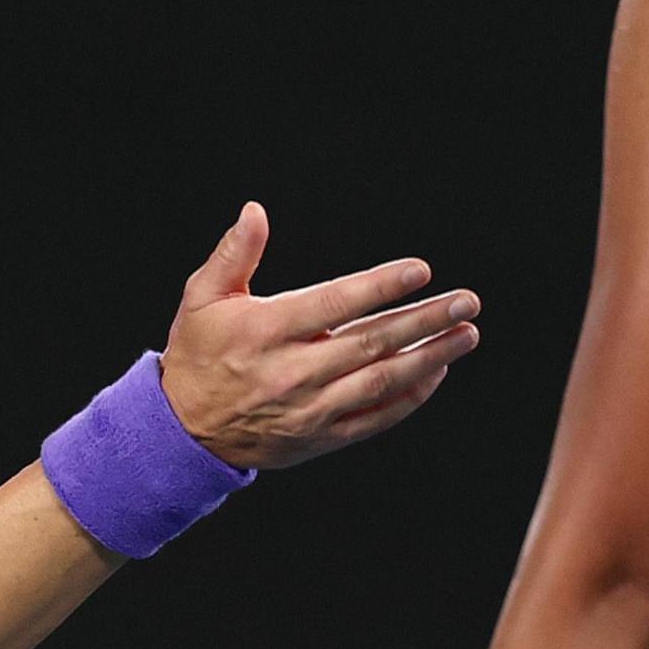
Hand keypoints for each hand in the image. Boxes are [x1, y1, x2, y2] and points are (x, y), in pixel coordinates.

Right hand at [159, 202, 480, 470]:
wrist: (183, 431)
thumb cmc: (198, 353)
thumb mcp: (202, 296)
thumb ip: (234, 253)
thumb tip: (255, 211)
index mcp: (266, 331)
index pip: (335, 304)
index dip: (380, 286)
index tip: (420, 270)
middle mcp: (293, 372)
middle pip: (371, 343)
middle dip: (424, 320)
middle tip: (466, 302)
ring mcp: (311, 409)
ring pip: (382, 382)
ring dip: (430, 357)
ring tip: (466, 334)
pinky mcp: (320, 437)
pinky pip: (374, 419)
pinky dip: (409, 398)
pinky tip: (435, 372)